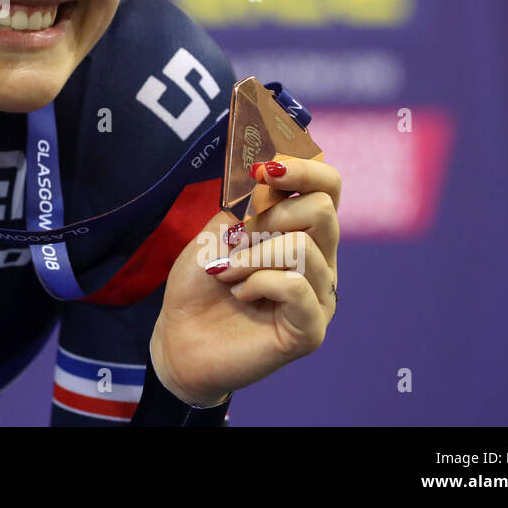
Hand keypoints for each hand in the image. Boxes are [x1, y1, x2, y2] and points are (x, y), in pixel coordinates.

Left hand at [150, 157, 340, 406]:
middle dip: (272, 215)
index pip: (329, 187)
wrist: (179, 339)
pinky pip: (297, 287)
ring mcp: (319, 296)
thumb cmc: (199, 286)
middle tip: (239, 240)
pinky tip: (241, 295)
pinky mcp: (311, 329)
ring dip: (252, 256)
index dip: (303, 168)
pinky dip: (258, 283)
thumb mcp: (214, 234)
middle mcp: (319, 261)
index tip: (264, 171)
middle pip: (323, 209)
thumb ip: (244, 208)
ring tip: (227, 275)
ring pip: (303, 248)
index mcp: (300, 232)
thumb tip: (268, 185)